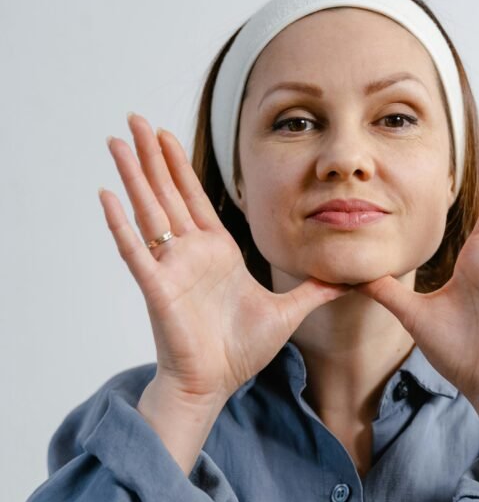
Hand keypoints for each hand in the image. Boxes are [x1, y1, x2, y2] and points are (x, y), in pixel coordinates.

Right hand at [99, 113, 352, 402]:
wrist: (217, 383)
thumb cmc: (242, 351)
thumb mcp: (289, 312)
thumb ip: (316, 290)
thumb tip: (349, 279)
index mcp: (217, 253)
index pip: (195, 198)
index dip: (180, 165)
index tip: (166, 135)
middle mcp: (190, 254)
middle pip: (168, 193)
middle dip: (152, 156)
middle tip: (136, 118)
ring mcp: (170, 268)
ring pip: (148, 211)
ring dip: (132, 176)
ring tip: (117, 141)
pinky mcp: (157, 287)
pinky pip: (135, 250)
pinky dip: (120, 224)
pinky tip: (107, 195)